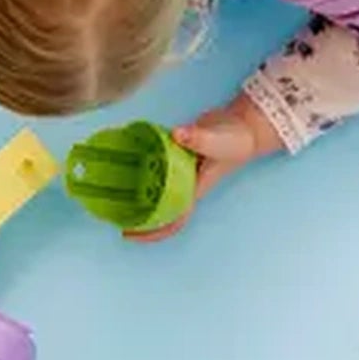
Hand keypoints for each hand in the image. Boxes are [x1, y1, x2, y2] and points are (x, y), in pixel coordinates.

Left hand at [123, 93, 278, 242]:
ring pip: (156, 190)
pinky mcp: (178, 156)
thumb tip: (177, 135)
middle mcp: (185, 184)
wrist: (244, 125)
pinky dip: (143, 169)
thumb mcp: (217, 141)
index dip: (153, 231)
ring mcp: (181, 171)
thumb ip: (198, 138)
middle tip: (113, 215)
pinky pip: (157, 168)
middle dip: (138, 217)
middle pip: (159, 210)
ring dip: (138, 194)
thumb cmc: (236, 140)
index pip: (173, 219)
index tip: (130, 234)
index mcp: (194, 188)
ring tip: (114, 196)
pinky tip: (128, 164)